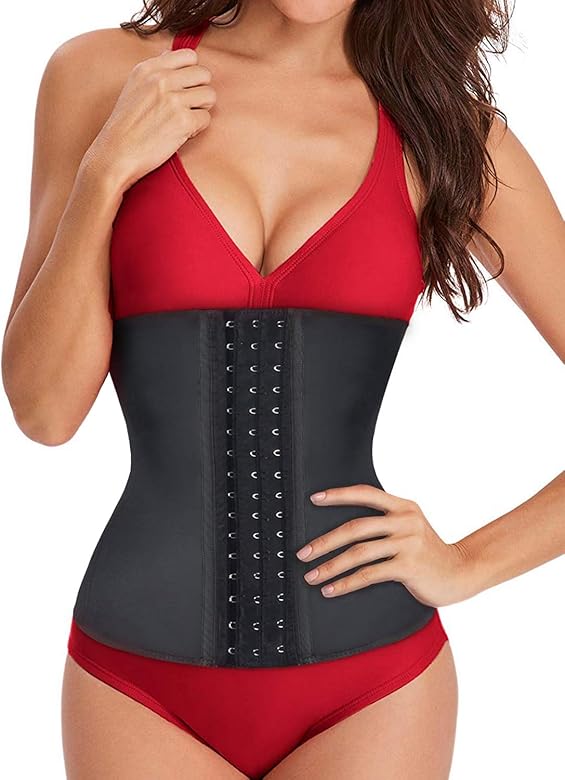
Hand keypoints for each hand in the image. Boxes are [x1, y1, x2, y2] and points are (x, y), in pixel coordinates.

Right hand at [83, 46, 215, 191]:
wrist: (116, 155)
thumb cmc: (126, 126)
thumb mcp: (134, 88)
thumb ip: (155, 71)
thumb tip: (170, 55)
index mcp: (149, 68)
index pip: (189, 56)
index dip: (192, 74)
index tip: (184, 89)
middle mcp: (161, 79)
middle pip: (204, 74)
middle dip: (200, 91)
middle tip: (188, 107)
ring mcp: (173, 99)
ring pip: (209, 95)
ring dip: (201, 110)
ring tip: (184, 121)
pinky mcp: (182, 121)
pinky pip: (206, 118)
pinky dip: (197, 129)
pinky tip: (182, 134)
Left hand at [296, 484, 474, 605]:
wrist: (460, 572)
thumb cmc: (427, 553)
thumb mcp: (409, 528)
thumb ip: (384, 522)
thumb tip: (342, 529)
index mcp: (403, 506)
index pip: (365, 493)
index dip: (338, 495)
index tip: (314, 499)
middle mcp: (405, 520)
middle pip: (355, 527)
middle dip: (324, 541)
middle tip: (303, 553)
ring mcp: (408, 543)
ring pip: (359, 552)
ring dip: (331, 566)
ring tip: (312, 575)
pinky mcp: (409, 566)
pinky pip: (369, 574)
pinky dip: (347, 583)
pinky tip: (332, 589)